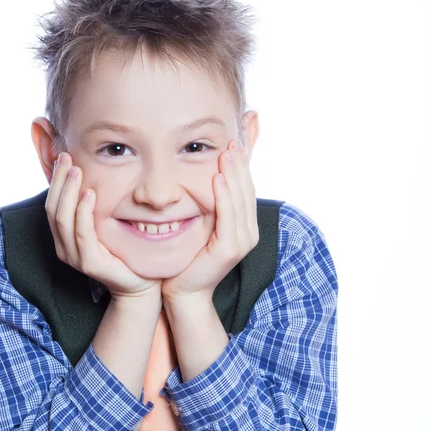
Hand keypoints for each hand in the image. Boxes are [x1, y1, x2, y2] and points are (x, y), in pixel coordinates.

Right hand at [46, 152, 161, 299]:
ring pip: (63, 219)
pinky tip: (90, 194)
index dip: (56, 181)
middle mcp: (64, 248)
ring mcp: (75, 257)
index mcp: (65, 238)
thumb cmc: (124, 252)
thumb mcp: (105, 226)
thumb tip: (93, 177)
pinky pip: (82, 233)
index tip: (62, 158)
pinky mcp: (89, 263)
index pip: (53, 205)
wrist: (140, 283)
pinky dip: (83, 212)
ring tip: (77, 171)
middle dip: (59, 181)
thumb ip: (94, 208)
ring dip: (70, 192)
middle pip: (53, 209)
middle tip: (67, 158)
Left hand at [161, 138, 258, 301]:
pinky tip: (217, 179)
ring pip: (239, 200)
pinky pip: (228, 217)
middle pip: (246, 191)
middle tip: (232, 140)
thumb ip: (209, 204)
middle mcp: (248, 232)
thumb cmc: (189, 256)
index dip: (241, 166)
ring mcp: (242, 242)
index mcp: (244, 225)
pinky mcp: (229, 249)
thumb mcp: (202, 224)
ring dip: (233, 175)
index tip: (233, 142)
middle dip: (240, 164)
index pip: (245, 189)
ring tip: (227, 152)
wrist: (183, 289)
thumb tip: (207, 178)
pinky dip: (223, 196)